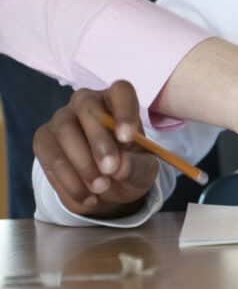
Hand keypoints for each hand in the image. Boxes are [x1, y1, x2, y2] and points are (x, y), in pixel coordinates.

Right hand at [33, 82, 158, 218]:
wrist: (104, 189)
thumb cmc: (128, 168)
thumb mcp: (142, 171)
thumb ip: (136, 166)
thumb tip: (121, 166)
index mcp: (117, 101)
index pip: (121, 91)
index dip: (124, 111)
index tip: (128, 137)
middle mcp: (87, 103)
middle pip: (88, 108)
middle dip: (99, 141)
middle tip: (111, 169)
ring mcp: (62, 119)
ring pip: (65, 131)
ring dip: (83, 163)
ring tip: (100, 188)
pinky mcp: (44, 140)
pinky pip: (51, 155)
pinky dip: (69, 180)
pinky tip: (87, 197)